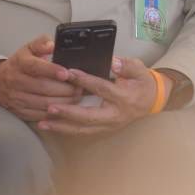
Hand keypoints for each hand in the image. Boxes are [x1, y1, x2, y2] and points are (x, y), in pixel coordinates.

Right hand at [0, 36, 81, 121]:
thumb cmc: (19, 65)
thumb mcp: (28, 49)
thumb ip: (41, 44)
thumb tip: (51, 44)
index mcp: (20, 63)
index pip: (35, 67)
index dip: (52, 70)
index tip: (66, 73)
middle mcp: (16, 81)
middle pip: (43, 88)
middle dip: (65, 89)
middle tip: (80, 87)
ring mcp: (18, 98)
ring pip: (44, 103)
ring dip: (64, 102)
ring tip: (77, 97)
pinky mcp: (21, 112)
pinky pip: (41, 115)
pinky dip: (56, 113)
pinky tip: (66, 108)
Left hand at [38, 56, 156, 136]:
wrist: (152, 101)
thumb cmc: (142, 82)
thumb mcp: (139, 69)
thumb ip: (125, 65)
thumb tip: (112, 62)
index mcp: (124, 97)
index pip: (102, 88)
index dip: (85, 81)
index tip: (68, 73)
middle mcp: (115, 115)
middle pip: (89, 116)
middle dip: (68, 113)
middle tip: (49, 108)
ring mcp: (109, 125)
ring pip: (83, 129)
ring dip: (62, 127)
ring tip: (43, 123)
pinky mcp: (104, 129)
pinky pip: (83, 131)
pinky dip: (66, 130)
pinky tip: (52, 126)